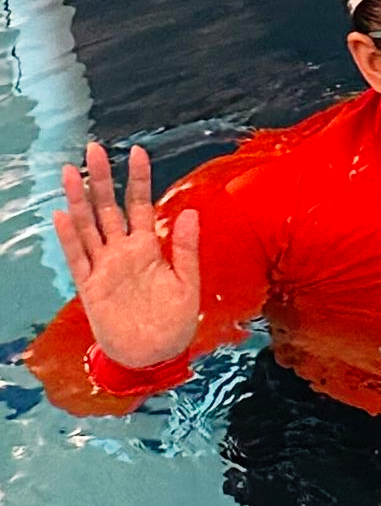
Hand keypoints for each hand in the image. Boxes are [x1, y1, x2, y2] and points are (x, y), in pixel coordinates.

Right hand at [53, 143, 200, 367]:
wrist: (154, 357)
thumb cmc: (173, 324)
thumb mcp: (187, 286)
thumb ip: (186, 250)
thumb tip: (191, 212)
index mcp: (148, 249)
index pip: (140, 205)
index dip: (139, 179)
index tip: (138, 152)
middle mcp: (122, 252)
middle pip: (108, 208)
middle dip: (101, 179)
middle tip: (94, 149)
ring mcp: (104, 267)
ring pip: (88, 227)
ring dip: (79, 200)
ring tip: (71, 172)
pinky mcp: (91, 286)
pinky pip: (78, 258)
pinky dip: (70, 238)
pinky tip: (63, 215)